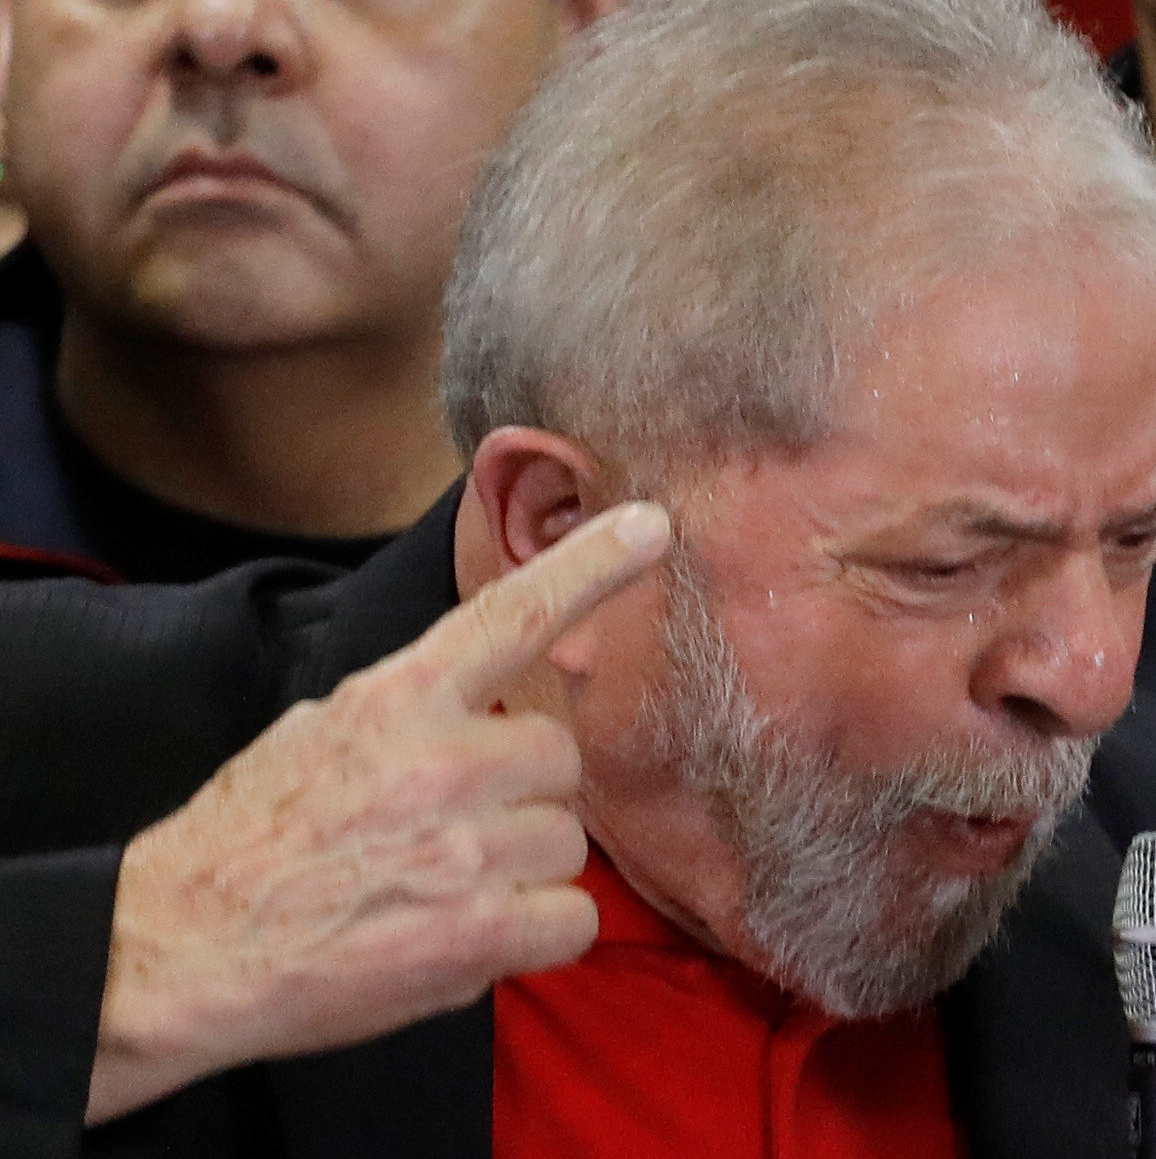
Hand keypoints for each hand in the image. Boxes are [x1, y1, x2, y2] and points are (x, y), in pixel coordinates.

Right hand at [86, 502, 671, 1123]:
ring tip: (442, 887)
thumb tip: (486, 694)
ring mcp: (466, 849)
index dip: (588, 567)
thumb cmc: (244, 844)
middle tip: (453, 825)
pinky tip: (471, 933)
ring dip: (522, 866)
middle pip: (559, 756)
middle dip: (521, 791)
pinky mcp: (480, 933)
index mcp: (396, 700)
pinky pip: (573, 918)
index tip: (651, 526)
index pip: (512, 615)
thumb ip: (413, 707)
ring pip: (567, 840)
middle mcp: (441, 763)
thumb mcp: (318, 734)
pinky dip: (535, 932)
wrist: (179, 954)